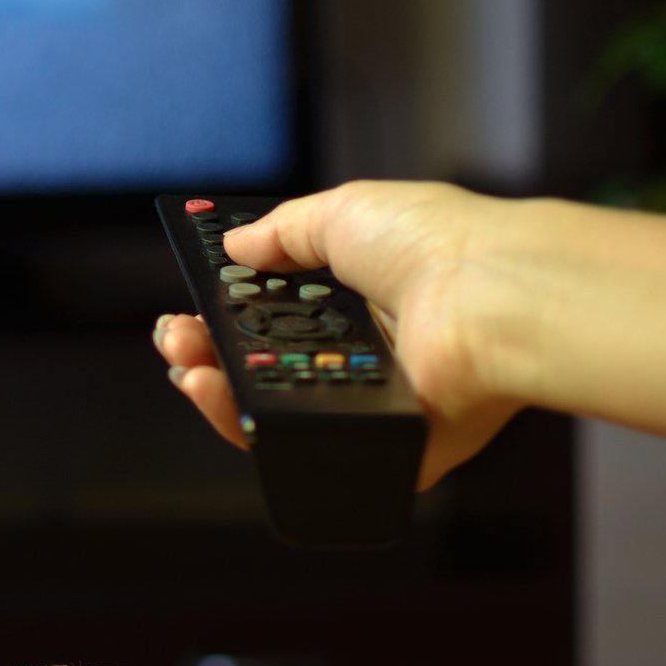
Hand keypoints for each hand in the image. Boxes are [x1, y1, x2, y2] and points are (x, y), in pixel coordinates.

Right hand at [152, 180, 526, 488]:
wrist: (490, 295)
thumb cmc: (431, 242)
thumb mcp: (342, 213)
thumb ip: (283, 232)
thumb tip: (234, 243)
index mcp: (363, 299)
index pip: (278, 316)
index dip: (226, 314)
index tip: (188, 306)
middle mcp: (369, 355)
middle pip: (268, 368)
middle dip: (209, 353)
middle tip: (175, 338)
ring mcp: (378, 406)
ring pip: (279, 415)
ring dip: (220, 393)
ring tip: (187, 367)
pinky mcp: (389, 450)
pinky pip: (312, 452)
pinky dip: (258, 430)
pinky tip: (221, 396)